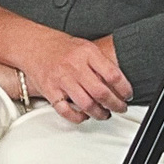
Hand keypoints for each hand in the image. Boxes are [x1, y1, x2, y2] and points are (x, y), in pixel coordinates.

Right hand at [18, 30, 132, 123]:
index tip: (128, 95)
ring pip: (86, 104)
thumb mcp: (87, 47)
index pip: (113, 74)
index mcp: (88, 54)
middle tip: (121, 108)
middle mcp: (75, 67)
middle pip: (101, 92)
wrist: (35, 45)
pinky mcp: (50, 92)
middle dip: (116, 105)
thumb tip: (120, 81)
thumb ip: (102, 62)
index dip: (124, 88)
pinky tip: (85, 116)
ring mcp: (62, 80)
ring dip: (100, 113)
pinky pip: (66, 111)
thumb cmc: (63, 48)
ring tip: (105, 114)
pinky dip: (78, 118)